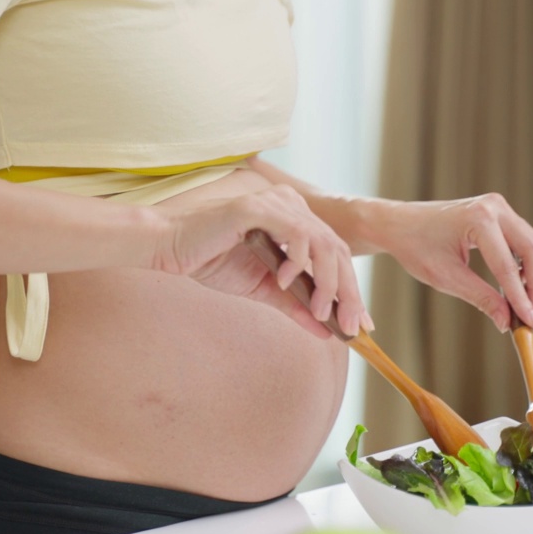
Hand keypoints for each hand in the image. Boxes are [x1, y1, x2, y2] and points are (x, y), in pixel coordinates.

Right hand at [149, 184, 371, 338]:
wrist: (172, 249)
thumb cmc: (212, 261)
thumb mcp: (263, 290)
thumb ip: (294, 304)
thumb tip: (324, 329)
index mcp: (295, 219)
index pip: (335, 255)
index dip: (351, 289)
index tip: (360, 323)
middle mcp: (291, 205)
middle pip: (337, 249)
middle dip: (348, 291)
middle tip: (350, 324)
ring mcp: (276, 203)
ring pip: (322, 242)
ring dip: (327, 281)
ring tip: (320, 310)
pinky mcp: (258, 207)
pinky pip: (294, 233)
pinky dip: (297, 260)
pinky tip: (286, 281)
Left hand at [376, 193, 532, 331]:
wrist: (399, 224)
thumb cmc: (416, 247)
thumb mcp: (446, 278)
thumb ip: (481, 298)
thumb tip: (507, 322)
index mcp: (478, 220)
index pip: (508, 266)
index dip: (522, 298)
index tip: (530, 322)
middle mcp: (494, 207)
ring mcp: (499, 207)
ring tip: (526, 307)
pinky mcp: (499, 213)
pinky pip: (523, 241)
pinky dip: (525, 266)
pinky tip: (518, 288)